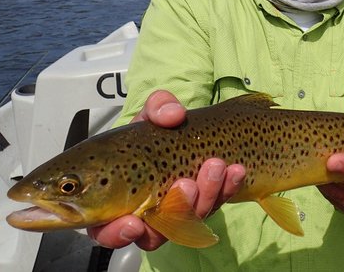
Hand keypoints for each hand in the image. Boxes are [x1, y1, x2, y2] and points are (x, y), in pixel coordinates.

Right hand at [87, 90, 245, 249]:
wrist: (186, 132)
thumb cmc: (156, 128)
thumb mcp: (152, 112)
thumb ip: (157, 108)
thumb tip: (172, 115)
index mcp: (112, 199)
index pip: (107, 230)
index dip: (118, 233)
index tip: (134, 222)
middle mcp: (143, 214)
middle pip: (154, 234)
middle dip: (174, 212)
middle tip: (186, 184)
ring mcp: (176, 213)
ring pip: (190, 222)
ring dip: (205, 197)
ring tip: (216, 166)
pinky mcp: (203, 206)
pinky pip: (215, 206)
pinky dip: (226, 190)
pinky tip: (236, 171)